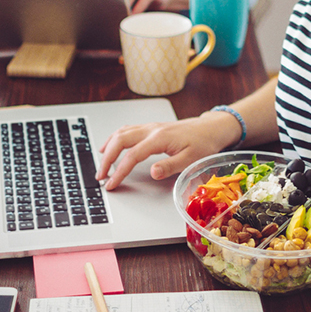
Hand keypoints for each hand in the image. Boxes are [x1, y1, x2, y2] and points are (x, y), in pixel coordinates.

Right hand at [96, 116, 234, 189]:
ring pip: (121, 133)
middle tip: (100, 176)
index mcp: (160, 138)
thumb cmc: (203, 144)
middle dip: (107, 159)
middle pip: (120, 140)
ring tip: (101, 164)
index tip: (111, 184)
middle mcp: (151, 129)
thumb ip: (170, 166)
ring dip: (109, 148)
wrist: (210, 129)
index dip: (119, 171)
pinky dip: (115, 138)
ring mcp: (150, 127)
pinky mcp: (151, 128)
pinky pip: (127, 130)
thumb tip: (152, 172)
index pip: (133, 155)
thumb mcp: (191, 159)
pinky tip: (110, 146)